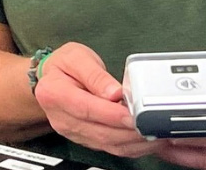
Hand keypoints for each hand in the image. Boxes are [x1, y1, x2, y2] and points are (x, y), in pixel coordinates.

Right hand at [33, 43, 163, 158]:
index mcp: (55, 94)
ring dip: (134, 143)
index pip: (86, 109)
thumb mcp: (77, 57)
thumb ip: (95, 74)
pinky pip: (110, 148)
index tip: (133, 115)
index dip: (111, 115)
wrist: (49, 79)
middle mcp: (62, 119)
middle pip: (99, 132)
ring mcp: (73, 132)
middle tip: (153, 126)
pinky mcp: (85, 139)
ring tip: (155, 134)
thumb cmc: (63, 65)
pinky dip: (131, 147)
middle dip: (129, 132)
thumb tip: (114, 92)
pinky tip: (147, 140)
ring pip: (106, 144)